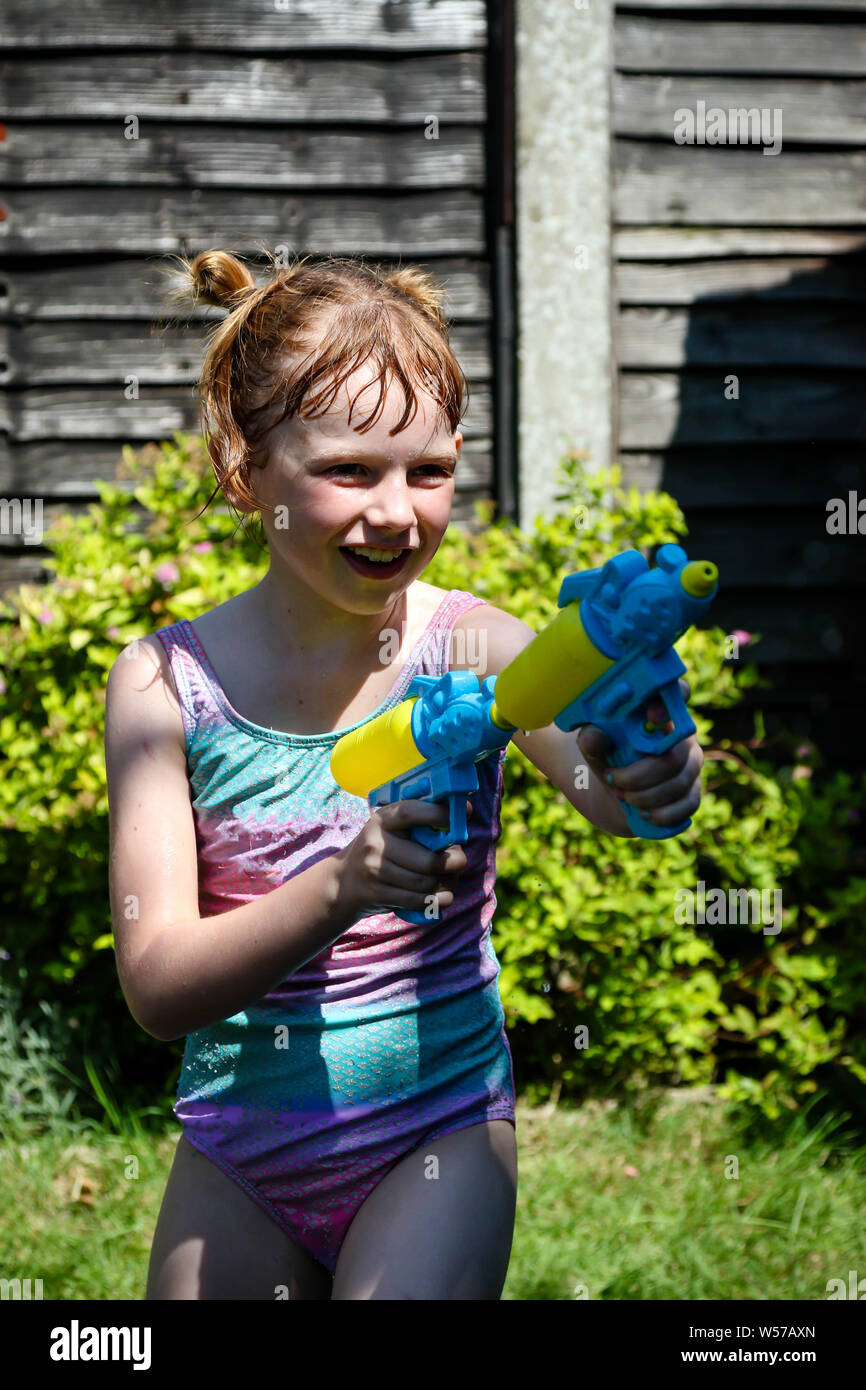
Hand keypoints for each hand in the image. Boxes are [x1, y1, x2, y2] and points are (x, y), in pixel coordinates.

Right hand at [334, 799, 469, 920]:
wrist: (344, 881)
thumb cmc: (380, 850)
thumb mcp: (390, 828)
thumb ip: (418, 822)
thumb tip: (460, 814)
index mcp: (382, 820)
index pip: (411, 812)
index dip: (439, 814)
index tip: (465, 814)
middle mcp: (375, 844)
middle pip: (428, 860)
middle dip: (453, 863)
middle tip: (459, 861)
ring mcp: (375, 871)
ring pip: (426, 883)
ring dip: (447, 884)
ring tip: (450, 879)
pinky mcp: (378, 894)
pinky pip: (418, 901)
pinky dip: (438, 900)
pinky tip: (443, 895)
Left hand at [576, 679, 703, 829]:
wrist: (618, 793)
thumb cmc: (609, 759)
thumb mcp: (596, 748)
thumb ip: (592, 740)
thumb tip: (593, 736)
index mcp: (660, 714)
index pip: (676, 693)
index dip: (669, 704)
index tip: (650, 716)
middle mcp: (682, 737)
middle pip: (674, 756)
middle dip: (640, 775)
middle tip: (613, 780)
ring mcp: (692, 765)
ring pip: (678, 783)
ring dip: (645, 796)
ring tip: (621, 796)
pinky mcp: (693, 792)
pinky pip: (688, 805)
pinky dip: (662, 813)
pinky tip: (644, 813)